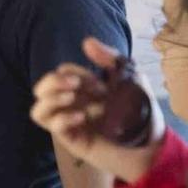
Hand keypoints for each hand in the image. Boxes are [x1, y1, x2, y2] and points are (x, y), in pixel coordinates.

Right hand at [30, 37, 163, 185]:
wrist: (149, 145)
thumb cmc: (143, 113)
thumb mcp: (131, 76)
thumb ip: (110, 58)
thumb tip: (86, 42)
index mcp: (84, 90)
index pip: (61, 73)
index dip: (74, 72)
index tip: (98, 82)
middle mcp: (73, 105)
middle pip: (41, 89)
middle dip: (54, 82)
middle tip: (77, 86)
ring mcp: (70, 124)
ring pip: (38, 109)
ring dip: (52, 98)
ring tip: (73, 99)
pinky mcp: (71, 140)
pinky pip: (50, 125)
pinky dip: (63, 117)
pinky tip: (82, 117)